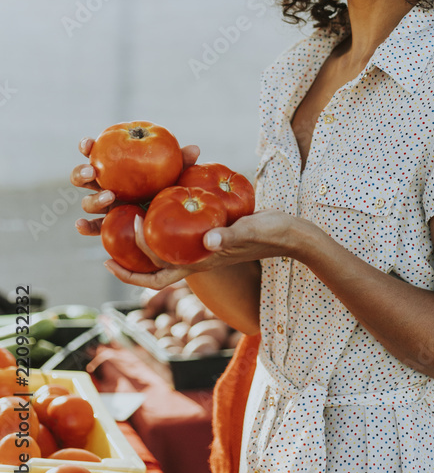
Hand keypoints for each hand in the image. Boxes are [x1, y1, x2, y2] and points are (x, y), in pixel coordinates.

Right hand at [72, 136, 199, 236]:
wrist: (169, 216)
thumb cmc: (169, 185)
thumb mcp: (175, 173)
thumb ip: (182, 162)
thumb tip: (195, 149)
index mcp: (115, 166)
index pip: (97, 152)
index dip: (89, 146)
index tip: (89, 144)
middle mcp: (105, 184)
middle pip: (83, 176)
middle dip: (82, 171)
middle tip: (93, 171)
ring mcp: (105, 206)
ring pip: (87, 202)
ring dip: (93, 199)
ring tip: (108, 197)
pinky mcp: (107, 226)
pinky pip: (92, 227)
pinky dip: (84, 227)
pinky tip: (81, 226)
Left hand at [104, 209, 309, 290]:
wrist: (292, 234)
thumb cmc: (272, 233)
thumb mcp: (250, 231)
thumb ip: (229, 237)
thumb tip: (207, 241)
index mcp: (201, 262)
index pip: (160, 272)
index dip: (137, 262)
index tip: (126, 228)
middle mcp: (196, 257)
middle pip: (152, 268)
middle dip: (125, 260)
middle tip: (101, 241)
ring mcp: (201, 247)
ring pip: (162, 250)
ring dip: (138, 241)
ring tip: (118, 220)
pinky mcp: (209, 233)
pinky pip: (178, 232)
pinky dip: (163, 222)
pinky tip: (159, 200)